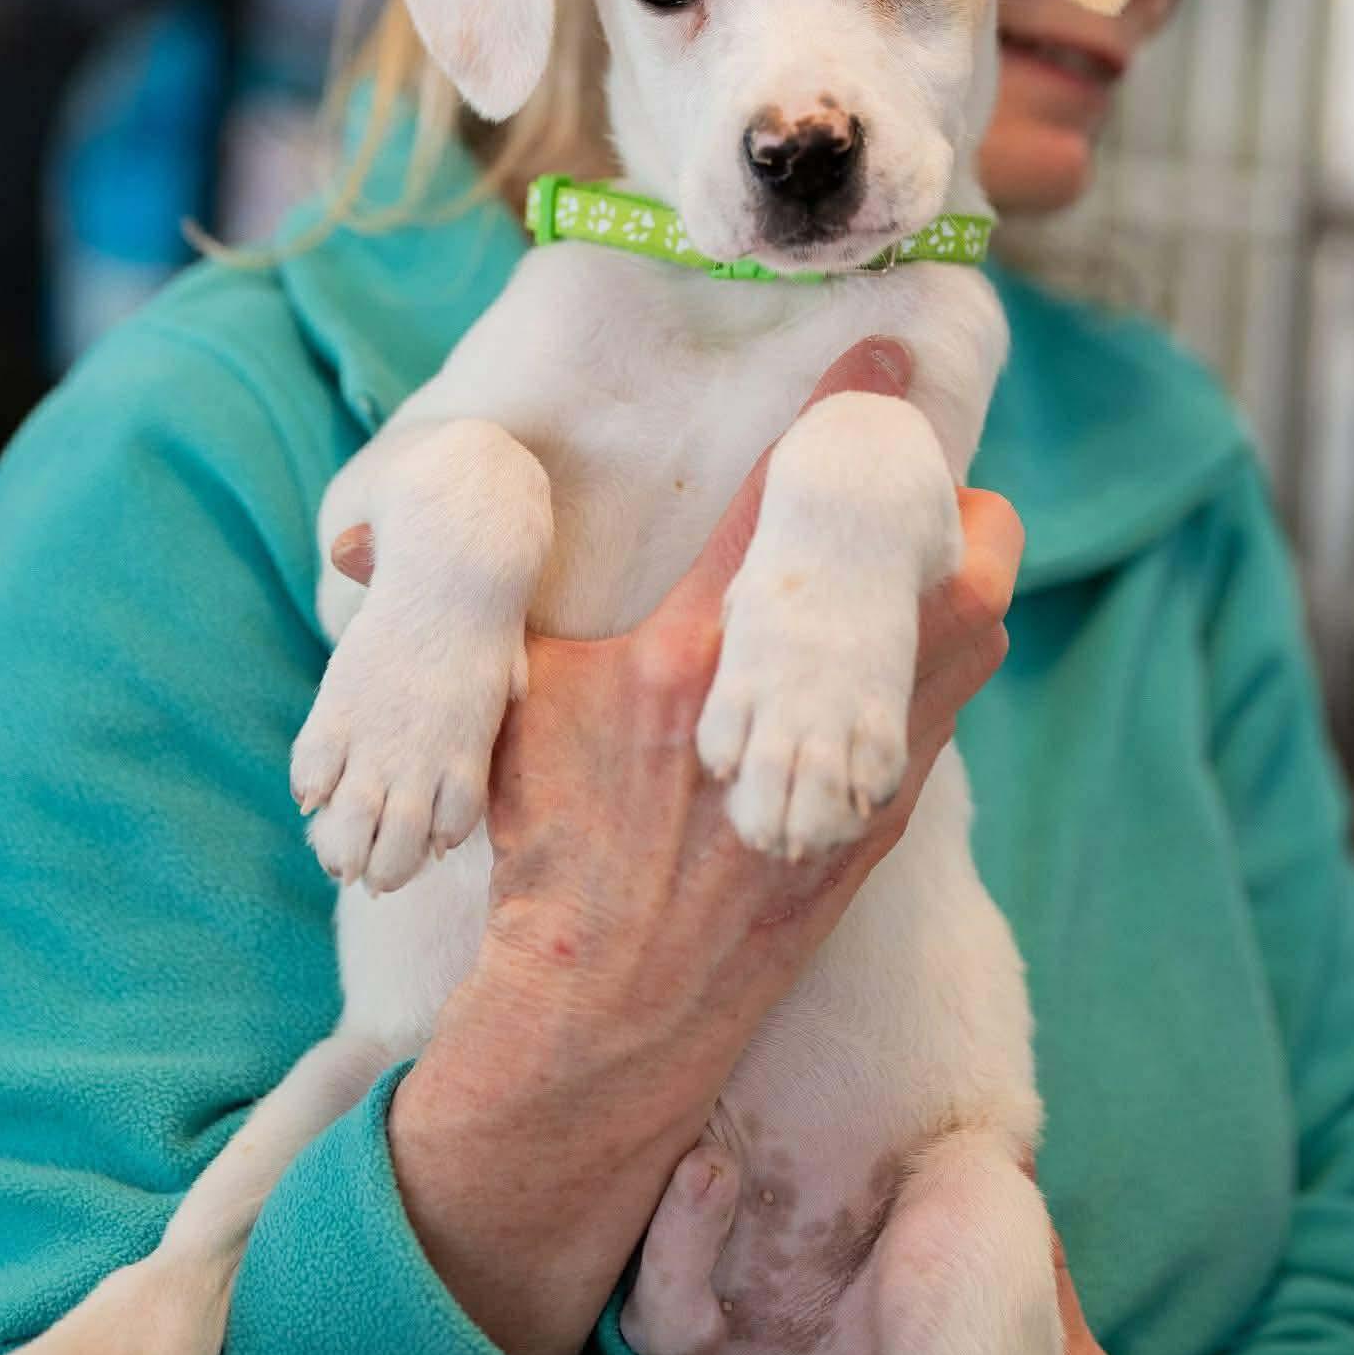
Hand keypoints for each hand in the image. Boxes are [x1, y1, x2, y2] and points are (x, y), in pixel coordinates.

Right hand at [376, 338, 1024, 1354]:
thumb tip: (379, 537)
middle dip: (945, 499)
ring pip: (974, 630)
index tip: (885, 348)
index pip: (786, 500)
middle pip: (945, 561)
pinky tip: (894, 645)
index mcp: (694, 654)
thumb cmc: (550, 844)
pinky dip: (942, 654)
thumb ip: (491, 610)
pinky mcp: (884, 817)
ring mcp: (859, 763)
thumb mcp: (512, 708)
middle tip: (907, 477)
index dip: (846, 406)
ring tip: (908, 552)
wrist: (611, 1006)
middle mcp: (796, 699)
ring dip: (958, 575)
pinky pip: (948, 704)